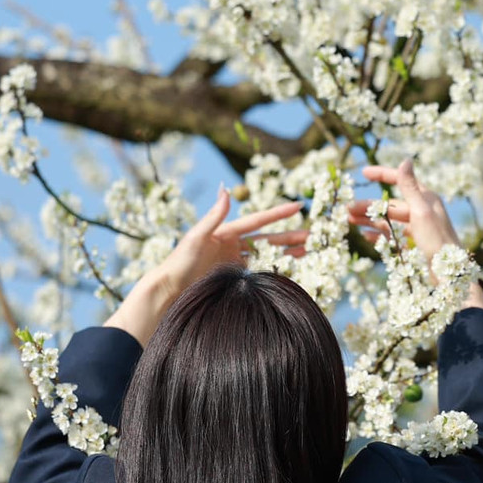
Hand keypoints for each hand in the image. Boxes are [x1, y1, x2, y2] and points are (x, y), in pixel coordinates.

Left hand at [103, 185, 307, 345]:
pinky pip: (258, 272)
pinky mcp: (232, 279)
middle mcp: (231, 245)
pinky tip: (288, 272)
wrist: (168, 292)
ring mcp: (233, 263)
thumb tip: (226, 189)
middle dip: (290, 236)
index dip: (279, 213)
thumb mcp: (195, 237)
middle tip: (313, 235)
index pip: (258, 220)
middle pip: (268, 238)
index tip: (300, 206)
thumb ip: (213, 216)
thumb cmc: (178, 263)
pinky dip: (273, 270)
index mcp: (225, 231)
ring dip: (287, 253)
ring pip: (266, 255)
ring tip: (308, 251)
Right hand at [348, 158, 482, 307]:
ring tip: (349, 222)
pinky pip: (393, 237)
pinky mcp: (414, 246)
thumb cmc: (437, 242)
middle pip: (390, 204)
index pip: (401, 181)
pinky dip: (379, 236)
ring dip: (369, 221)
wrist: (449, 277)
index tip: (364, 173)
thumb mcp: (422, 212)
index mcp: (426, 199)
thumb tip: (405, 159)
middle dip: (368, 206)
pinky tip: (366, 237)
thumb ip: (410, 187)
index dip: (382, 175)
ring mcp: (417, 229)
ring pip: (389, 221)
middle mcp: (422, 211)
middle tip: (347, 210)